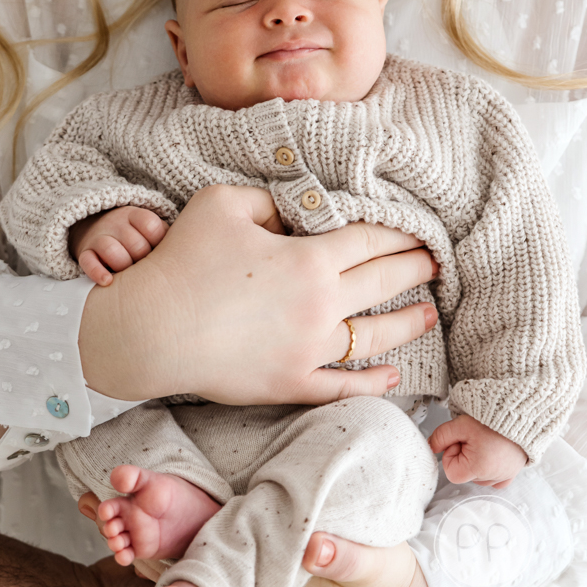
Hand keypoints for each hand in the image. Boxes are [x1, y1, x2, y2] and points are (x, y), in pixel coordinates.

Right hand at [71, 206, 170, 285]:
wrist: (95, 226)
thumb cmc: (134, 235)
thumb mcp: (148, 228)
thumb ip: (166, 237)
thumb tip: (187, 258)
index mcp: (135, 215)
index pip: (151, 226)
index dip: (158, 242)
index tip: (158, 251)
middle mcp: (116, 223)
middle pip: (135, 243)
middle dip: (142, 259)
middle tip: (145, 266)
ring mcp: (99, 236)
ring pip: (111, 250)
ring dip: (123, 265)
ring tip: (128, 274)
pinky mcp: (86, 252)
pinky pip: (89, 262)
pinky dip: (97, 272)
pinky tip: (107, 281)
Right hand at [78, 183, 437, 403]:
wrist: (151, 330)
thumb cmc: (182, 261)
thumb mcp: (222, 204)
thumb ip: (268, 200)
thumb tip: (295, 211)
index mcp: (309, 259)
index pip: (368, 240)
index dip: (397, 232)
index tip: (418, 229)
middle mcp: (321, 307)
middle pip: (381, 284)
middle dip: (413, 270)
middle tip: (435, 263)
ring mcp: (310, 350)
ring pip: (373, 337)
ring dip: (406, 324)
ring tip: (428, 314)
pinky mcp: (291, 383)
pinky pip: (343, 386)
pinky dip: (372, 383)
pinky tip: (393, 376)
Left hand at [428, 413, 527, 487]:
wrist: (521, 414)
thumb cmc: (493, 419)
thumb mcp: (461, 424)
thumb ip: (441, 436)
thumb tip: (431, 447)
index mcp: (478, 468)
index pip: (450, 471)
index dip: (451, 453)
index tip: (461, 439)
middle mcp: (492, 478)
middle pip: (464, 473)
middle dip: (464, 455)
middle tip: (474, 437)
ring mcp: (503, 477)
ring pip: (477, 475)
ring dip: (476, 460)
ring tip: (486, 441)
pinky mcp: (511, 474)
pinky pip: (492, 478)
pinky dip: (489, 467)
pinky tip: (492, 451)